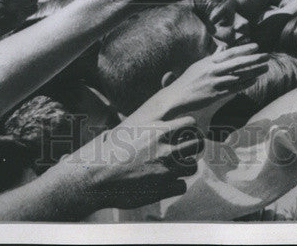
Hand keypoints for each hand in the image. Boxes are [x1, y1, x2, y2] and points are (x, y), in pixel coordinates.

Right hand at [68, 115, 203, 210]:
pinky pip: (181, 186)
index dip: (190, 129)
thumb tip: (152, 107)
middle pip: (198, 144)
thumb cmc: (111, 150)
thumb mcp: (130, 127)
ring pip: (193, 166)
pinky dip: (175, 185)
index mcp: (158, 130)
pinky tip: (165, 183)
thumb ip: (148, 122)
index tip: (185, 132)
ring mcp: (166, 170)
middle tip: (187, 150)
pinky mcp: (163, 189)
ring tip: (176, 167)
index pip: (190, 123)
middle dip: (194, 146)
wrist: (98, 176)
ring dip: (186, 167)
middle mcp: (166, 148)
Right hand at [126, 43, 269, 126]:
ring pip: (238, 74)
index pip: (229, 53)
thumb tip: (221, 52)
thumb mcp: (197, 67)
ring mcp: (214, 81)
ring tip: (266, 67)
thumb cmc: (185, 83)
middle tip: (266, 55)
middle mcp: (211, 69)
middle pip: (237, 62)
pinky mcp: (215, 94)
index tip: (257, 46)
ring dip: (253, 70)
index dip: (244, 49)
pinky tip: (254, 80)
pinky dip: (245, 83)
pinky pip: (234, 88)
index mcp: (207, 61)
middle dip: (253, 58)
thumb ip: (211, 60)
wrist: (174, 99)